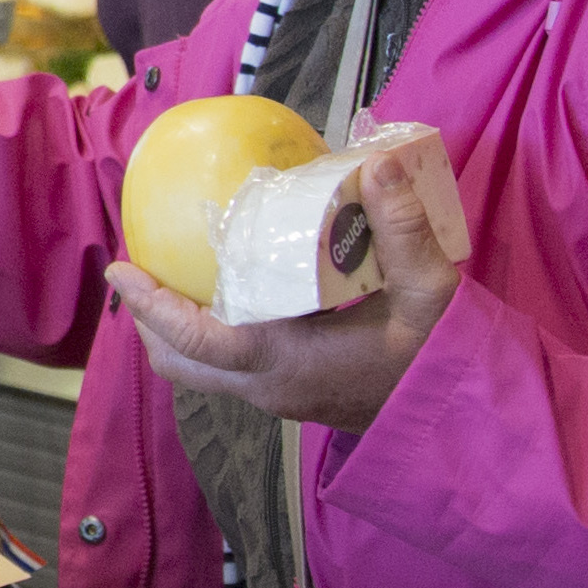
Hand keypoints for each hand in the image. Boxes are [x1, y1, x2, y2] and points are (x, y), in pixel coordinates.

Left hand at [105, 128, 464, 433]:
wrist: (469, 423)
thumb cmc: (446, 358)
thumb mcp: (432, 290)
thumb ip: (404, 227)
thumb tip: (378, 164)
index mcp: (286, 360)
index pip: (194, 339)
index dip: (149, 305)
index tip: (118, 268)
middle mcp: (270, 386)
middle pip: (181, 362)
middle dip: (149, 320)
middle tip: (140, 270)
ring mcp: (281, 397)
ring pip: (203, 371)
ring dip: (180, 330)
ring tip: (176, 277)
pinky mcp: (296, 396)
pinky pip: (231, 370)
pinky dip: (212, 336)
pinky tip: (233, 295)